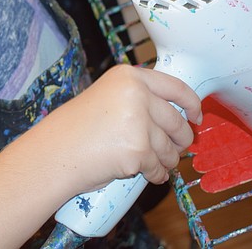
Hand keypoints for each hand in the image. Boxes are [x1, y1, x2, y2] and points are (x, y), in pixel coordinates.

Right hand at [35, 64, 201, 192]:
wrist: (55, 153)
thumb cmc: (77, 129)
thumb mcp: (108, 97)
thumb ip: (137, 98)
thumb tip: (175, 113)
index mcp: (129, 76)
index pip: (176, 87)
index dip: (192, 104)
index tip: (196, 116)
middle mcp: (137, 94)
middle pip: (177, 121)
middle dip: (180, 140)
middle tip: (176, 149)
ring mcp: (138, 122)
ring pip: (171, 148)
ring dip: (168, 160)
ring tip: (154, 163)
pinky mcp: (138, 151)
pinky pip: (160, 167)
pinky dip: (157, 174)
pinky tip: (148, 175)